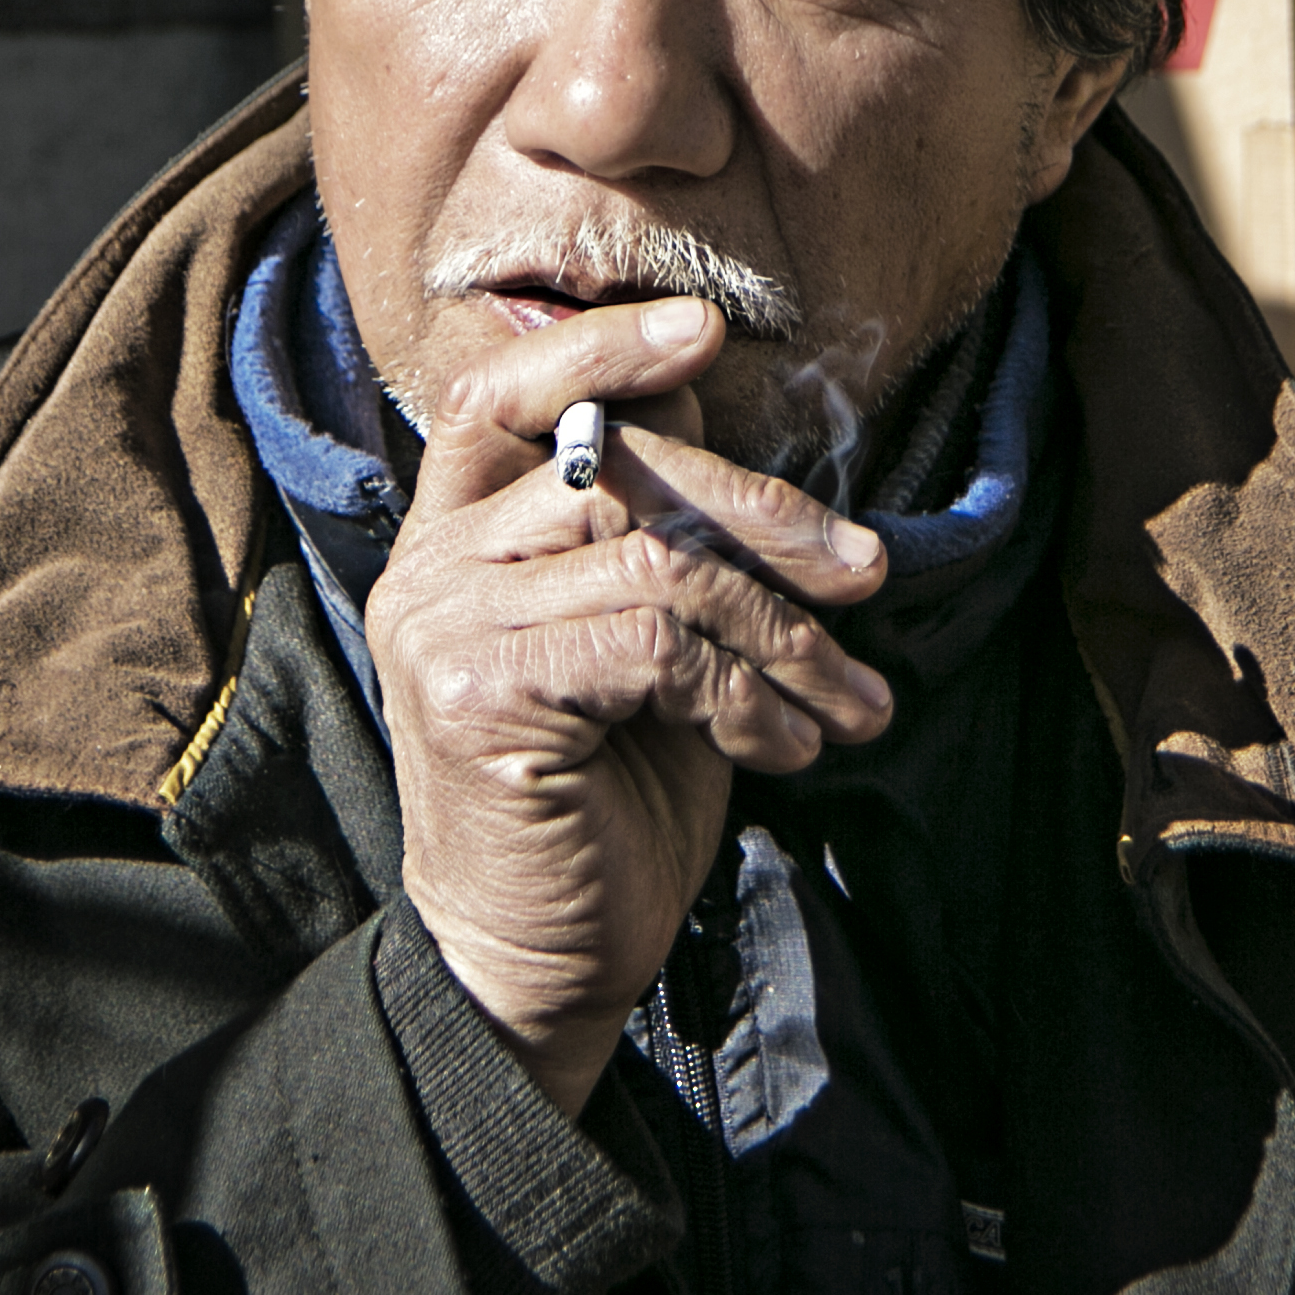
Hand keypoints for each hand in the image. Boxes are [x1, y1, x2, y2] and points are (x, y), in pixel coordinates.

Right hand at [366, 297, 893, 1117]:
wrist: (544, 965)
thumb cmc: (609, 805)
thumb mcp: (651, 653)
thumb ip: (661, 540)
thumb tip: (737, 428)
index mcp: (455, 537)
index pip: (498, 393)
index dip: (601, 348)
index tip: (707, 330)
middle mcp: (429, 567)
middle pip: (613, 465)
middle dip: (766, 512)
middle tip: (866, 572)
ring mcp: (442, 624)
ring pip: (658, 561)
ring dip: (786, 632)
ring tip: (848, 700)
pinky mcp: (479, 691)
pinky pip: (657, 644)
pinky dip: (749, 693)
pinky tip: (788, 747)